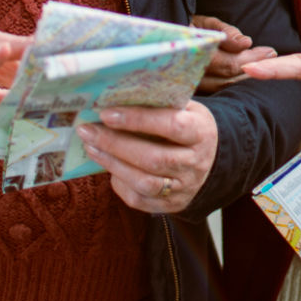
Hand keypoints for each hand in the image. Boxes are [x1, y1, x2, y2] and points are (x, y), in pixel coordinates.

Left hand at [77, 101, 217, 214]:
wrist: (211, 160)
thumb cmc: (188, 126)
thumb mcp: (185, 108)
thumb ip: (160, 103)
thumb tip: (118, 95)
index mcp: (201, 131)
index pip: (171, 125)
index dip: (138, 120)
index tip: (107, 113)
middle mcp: (196, 162)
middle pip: (153, 158)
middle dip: (115, 144)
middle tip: (88, 131)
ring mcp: (184, 187)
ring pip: (144, 182)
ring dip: (113, 164)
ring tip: (91, 148)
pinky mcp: (172, 205)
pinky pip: (140, 199)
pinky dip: (120, 183)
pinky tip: (109, 167)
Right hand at [191, 15, 275, 91]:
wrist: (159, 43)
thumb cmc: (186, 28)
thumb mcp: (204, 22)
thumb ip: (225, 31)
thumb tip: (245, 43)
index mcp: (193, 56)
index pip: (229, 64)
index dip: (252, 58)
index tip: (270, 51)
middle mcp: (189, 76)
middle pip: (229, 79)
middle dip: (254, 67)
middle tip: (271, 56)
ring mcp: (189, 88)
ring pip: (224, 89)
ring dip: (246, 78)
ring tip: (265, 65)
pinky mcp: (192, 95)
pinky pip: (218, 92)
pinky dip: (235, 85)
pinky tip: (247, 76)